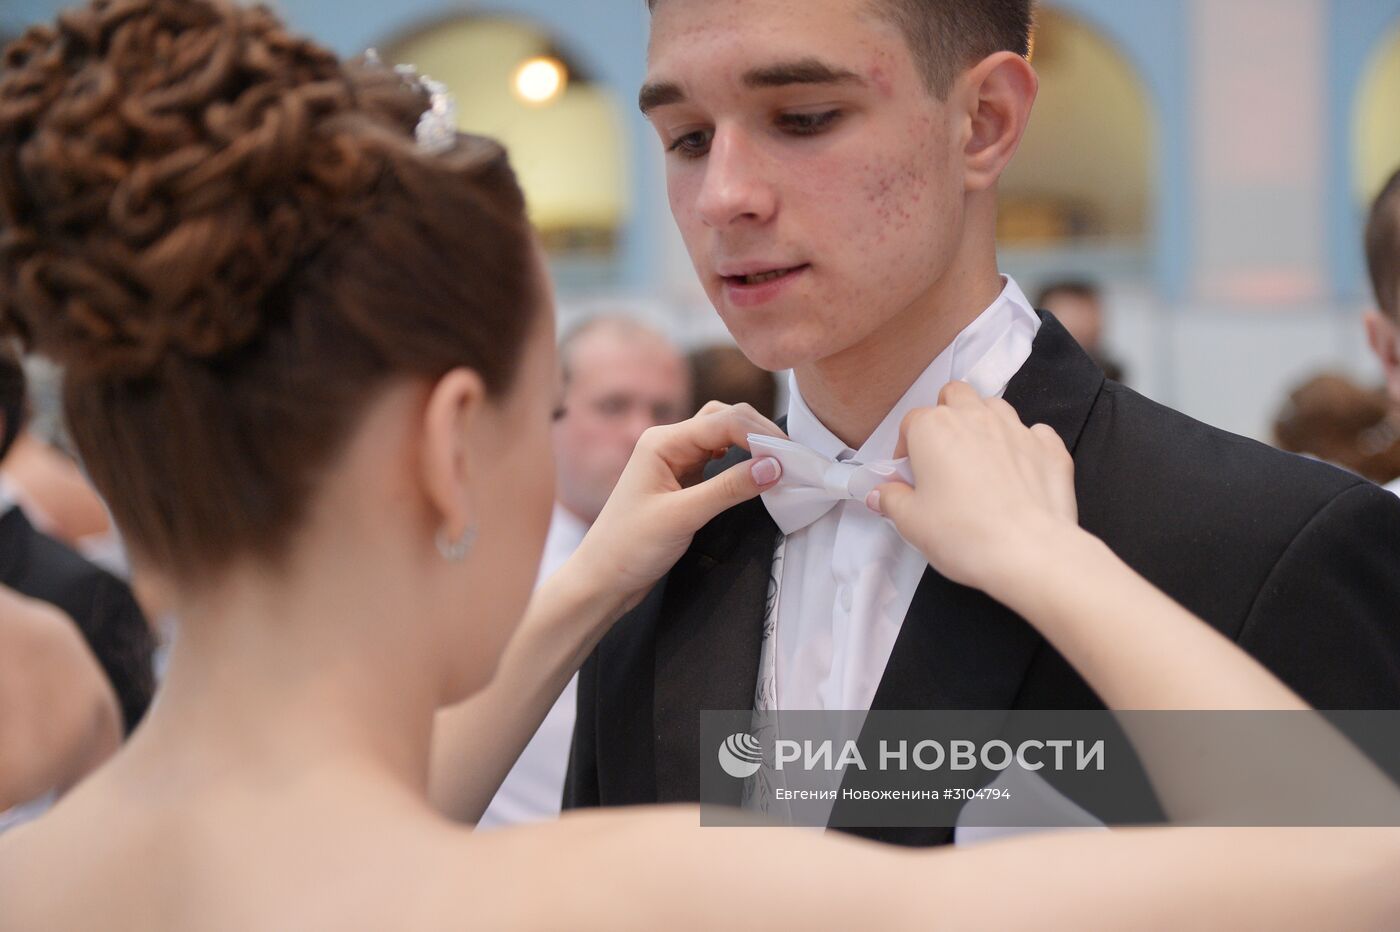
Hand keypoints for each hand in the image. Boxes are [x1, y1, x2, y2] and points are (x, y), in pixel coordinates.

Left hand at [565, 402, 785, 611]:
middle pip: (725, 419)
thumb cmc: (630, 548)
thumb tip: (775, 466)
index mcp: (662, 441)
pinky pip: (718, 458)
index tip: (793, 458)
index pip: (724, 421)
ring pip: (723, 436)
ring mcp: (675, 460)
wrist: (603, 580)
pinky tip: (755, 473)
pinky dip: (741, 460)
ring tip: (780, 463)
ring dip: (751, 444)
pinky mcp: (682, 480)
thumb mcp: (683, 516)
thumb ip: (729, 488)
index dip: (761, 435)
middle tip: (793, 459)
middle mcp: (668, 442)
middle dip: (760, 433)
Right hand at [872, 381, 1077, 592]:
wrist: (1028, 551)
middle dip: (946, 414)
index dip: (906, 449)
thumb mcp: (911, 522)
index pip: (910, 423)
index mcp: (934, 428)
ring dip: (984, 423)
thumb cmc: (963, 533)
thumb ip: (891, 500)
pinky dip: (1024, 445)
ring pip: (994, 407)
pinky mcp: (1049, 447)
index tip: (909, 476)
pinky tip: (1019, 471)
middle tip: (943, 453)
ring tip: (980, 460)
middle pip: (955, 395)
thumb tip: (881, 494)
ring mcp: (1016, 428)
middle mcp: (975, 417)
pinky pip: (1034, 433)